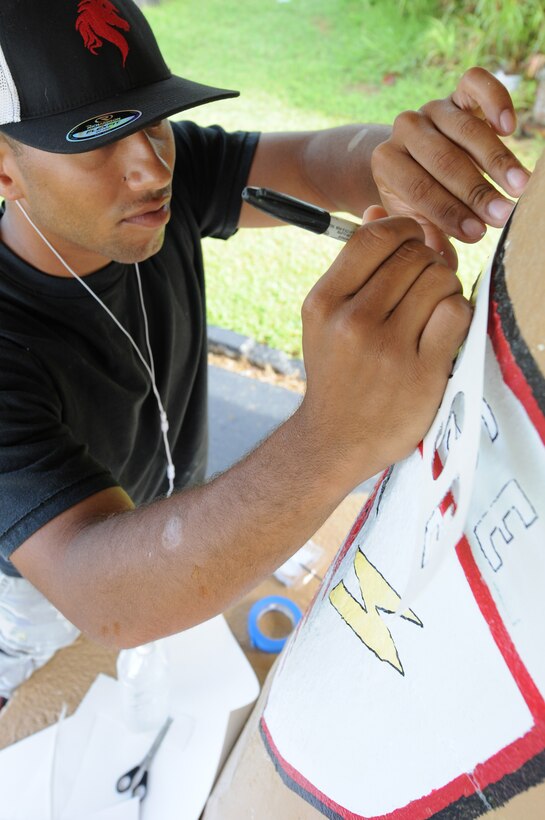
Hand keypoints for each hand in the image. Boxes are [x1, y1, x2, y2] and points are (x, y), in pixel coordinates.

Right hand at [298, 206, 471, 490]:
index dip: (403, 229)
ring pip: (440, 279)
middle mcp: (353, 322)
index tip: (411, 242)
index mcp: (323, 302)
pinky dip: (457, 313)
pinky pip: (457, 313)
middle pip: (414, 255)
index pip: (374, 236)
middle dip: (427, 260)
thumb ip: (353, 267)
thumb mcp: (326, 318)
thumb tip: (378, 211)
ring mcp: (389, 348)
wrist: (335, 439)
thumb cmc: (337, 372)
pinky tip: (442, 329)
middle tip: (423, 284)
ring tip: (430, 309)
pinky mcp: (422, 372)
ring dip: (444, 288)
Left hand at [371, 67, 530, 266]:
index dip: (448, 213)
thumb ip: (428, 242)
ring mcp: (433, 108)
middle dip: (475, 192)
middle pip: (442, 160)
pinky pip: (475, 84)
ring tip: (518, 187)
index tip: (477, 234)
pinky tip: (510, 127)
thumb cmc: (422, 201)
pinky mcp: (458, 92)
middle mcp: (406, 130)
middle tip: (503, 216)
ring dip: (496, 160)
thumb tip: (441, 267)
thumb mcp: (417, 222)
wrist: (421, 161)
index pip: (418, 189)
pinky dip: (495, 101)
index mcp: (387, 162)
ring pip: (465, 128)